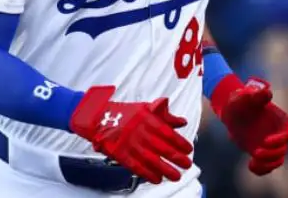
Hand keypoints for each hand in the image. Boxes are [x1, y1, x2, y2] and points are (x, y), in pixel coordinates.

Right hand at [70, 86, 193, 182]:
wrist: (98, 117)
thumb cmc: (123, 113)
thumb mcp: (145, 108)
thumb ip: (165, 115)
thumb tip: (182, 122)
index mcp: (148, 120)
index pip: (169, 134)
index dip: (180, 143)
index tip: (189, 150)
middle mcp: (141, 133)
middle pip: (163, 149)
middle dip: (177, 159)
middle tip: (187, 165)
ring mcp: (131, 144)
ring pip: (152, 160)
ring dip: (166, 170)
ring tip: (175, 176)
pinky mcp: (121, 154)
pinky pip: (137, 166)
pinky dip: (148, 174)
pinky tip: (157, 179)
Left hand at [211, 77, 287, 174]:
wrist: (232, 112)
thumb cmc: (241, 101)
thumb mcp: (246, 97)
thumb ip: (256, 95)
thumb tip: (267, 92)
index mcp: (280, 120)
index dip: (280, 140)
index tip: (266, 141)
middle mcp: (278, 134)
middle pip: (283, 150)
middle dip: (271, 154)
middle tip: (256, 152)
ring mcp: (271, 145)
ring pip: (277, 160)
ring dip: (268, 164)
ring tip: (253, 161)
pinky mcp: (263, 153)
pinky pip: (267, 166)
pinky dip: (261, 169)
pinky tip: (250, 165)